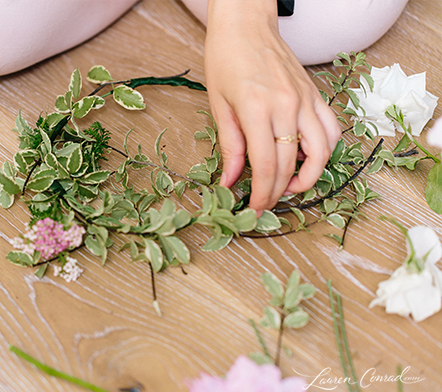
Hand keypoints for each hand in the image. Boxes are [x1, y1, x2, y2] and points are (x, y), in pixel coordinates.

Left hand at [205, 0, 340, 213]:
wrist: (246, 24)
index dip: (262, 194)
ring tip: (289, 187)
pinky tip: (307, 159)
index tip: (253, 210)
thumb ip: (229, 146)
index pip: (266, 166)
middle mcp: (287, 106)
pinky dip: (325, 151)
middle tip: (266, 203)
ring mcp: (306, 100)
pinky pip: (331, 130)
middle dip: (278, 192)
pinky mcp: (315, 95)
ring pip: (322, 151)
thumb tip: (229, 181)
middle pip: (291, 164)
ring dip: (309, 177)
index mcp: (257, 109)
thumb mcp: (218, 104)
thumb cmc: (226, 58)